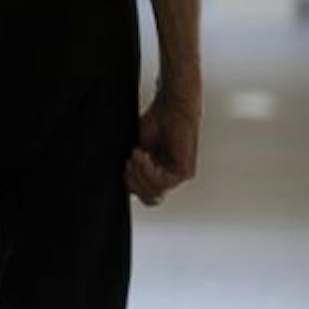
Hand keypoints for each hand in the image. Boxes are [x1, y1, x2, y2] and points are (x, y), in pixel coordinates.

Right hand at [126, 87, 200, 206]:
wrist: (170, 109)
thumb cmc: (155, 123)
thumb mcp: (135, 149)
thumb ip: (131, 168)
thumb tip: (123, 186)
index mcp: (157, 174)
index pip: (143, 195)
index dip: (130, 185)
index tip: (123, 167)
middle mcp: (169, 178)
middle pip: (150, 199)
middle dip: (134, 184)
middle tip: (128, 164)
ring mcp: (178, 176)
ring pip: (155, 192)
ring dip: (140, 173)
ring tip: (136, 154)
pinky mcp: (185, 173)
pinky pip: (162, 183)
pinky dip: (149, 170)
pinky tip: (144, 155)